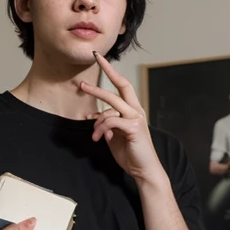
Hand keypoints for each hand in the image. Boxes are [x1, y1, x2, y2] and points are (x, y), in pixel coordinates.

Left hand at [79, 52, 164, 183]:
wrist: (144, 169)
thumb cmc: (131, 153)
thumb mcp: (114, 136)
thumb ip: (108, 124)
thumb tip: (96, 117)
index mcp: (132, 110)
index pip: (122, 85)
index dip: (111, 71)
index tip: (99, 59)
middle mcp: (136, 110)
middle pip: (120, 86)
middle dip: (105, 76)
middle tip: (85, 77)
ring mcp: (136, 117)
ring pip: (113, 103)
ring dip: (96, 113)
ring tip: (88, 124)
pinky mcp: (134, 127)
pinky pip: (111, 121)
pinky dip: (101, 128)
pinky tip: (97, 137)